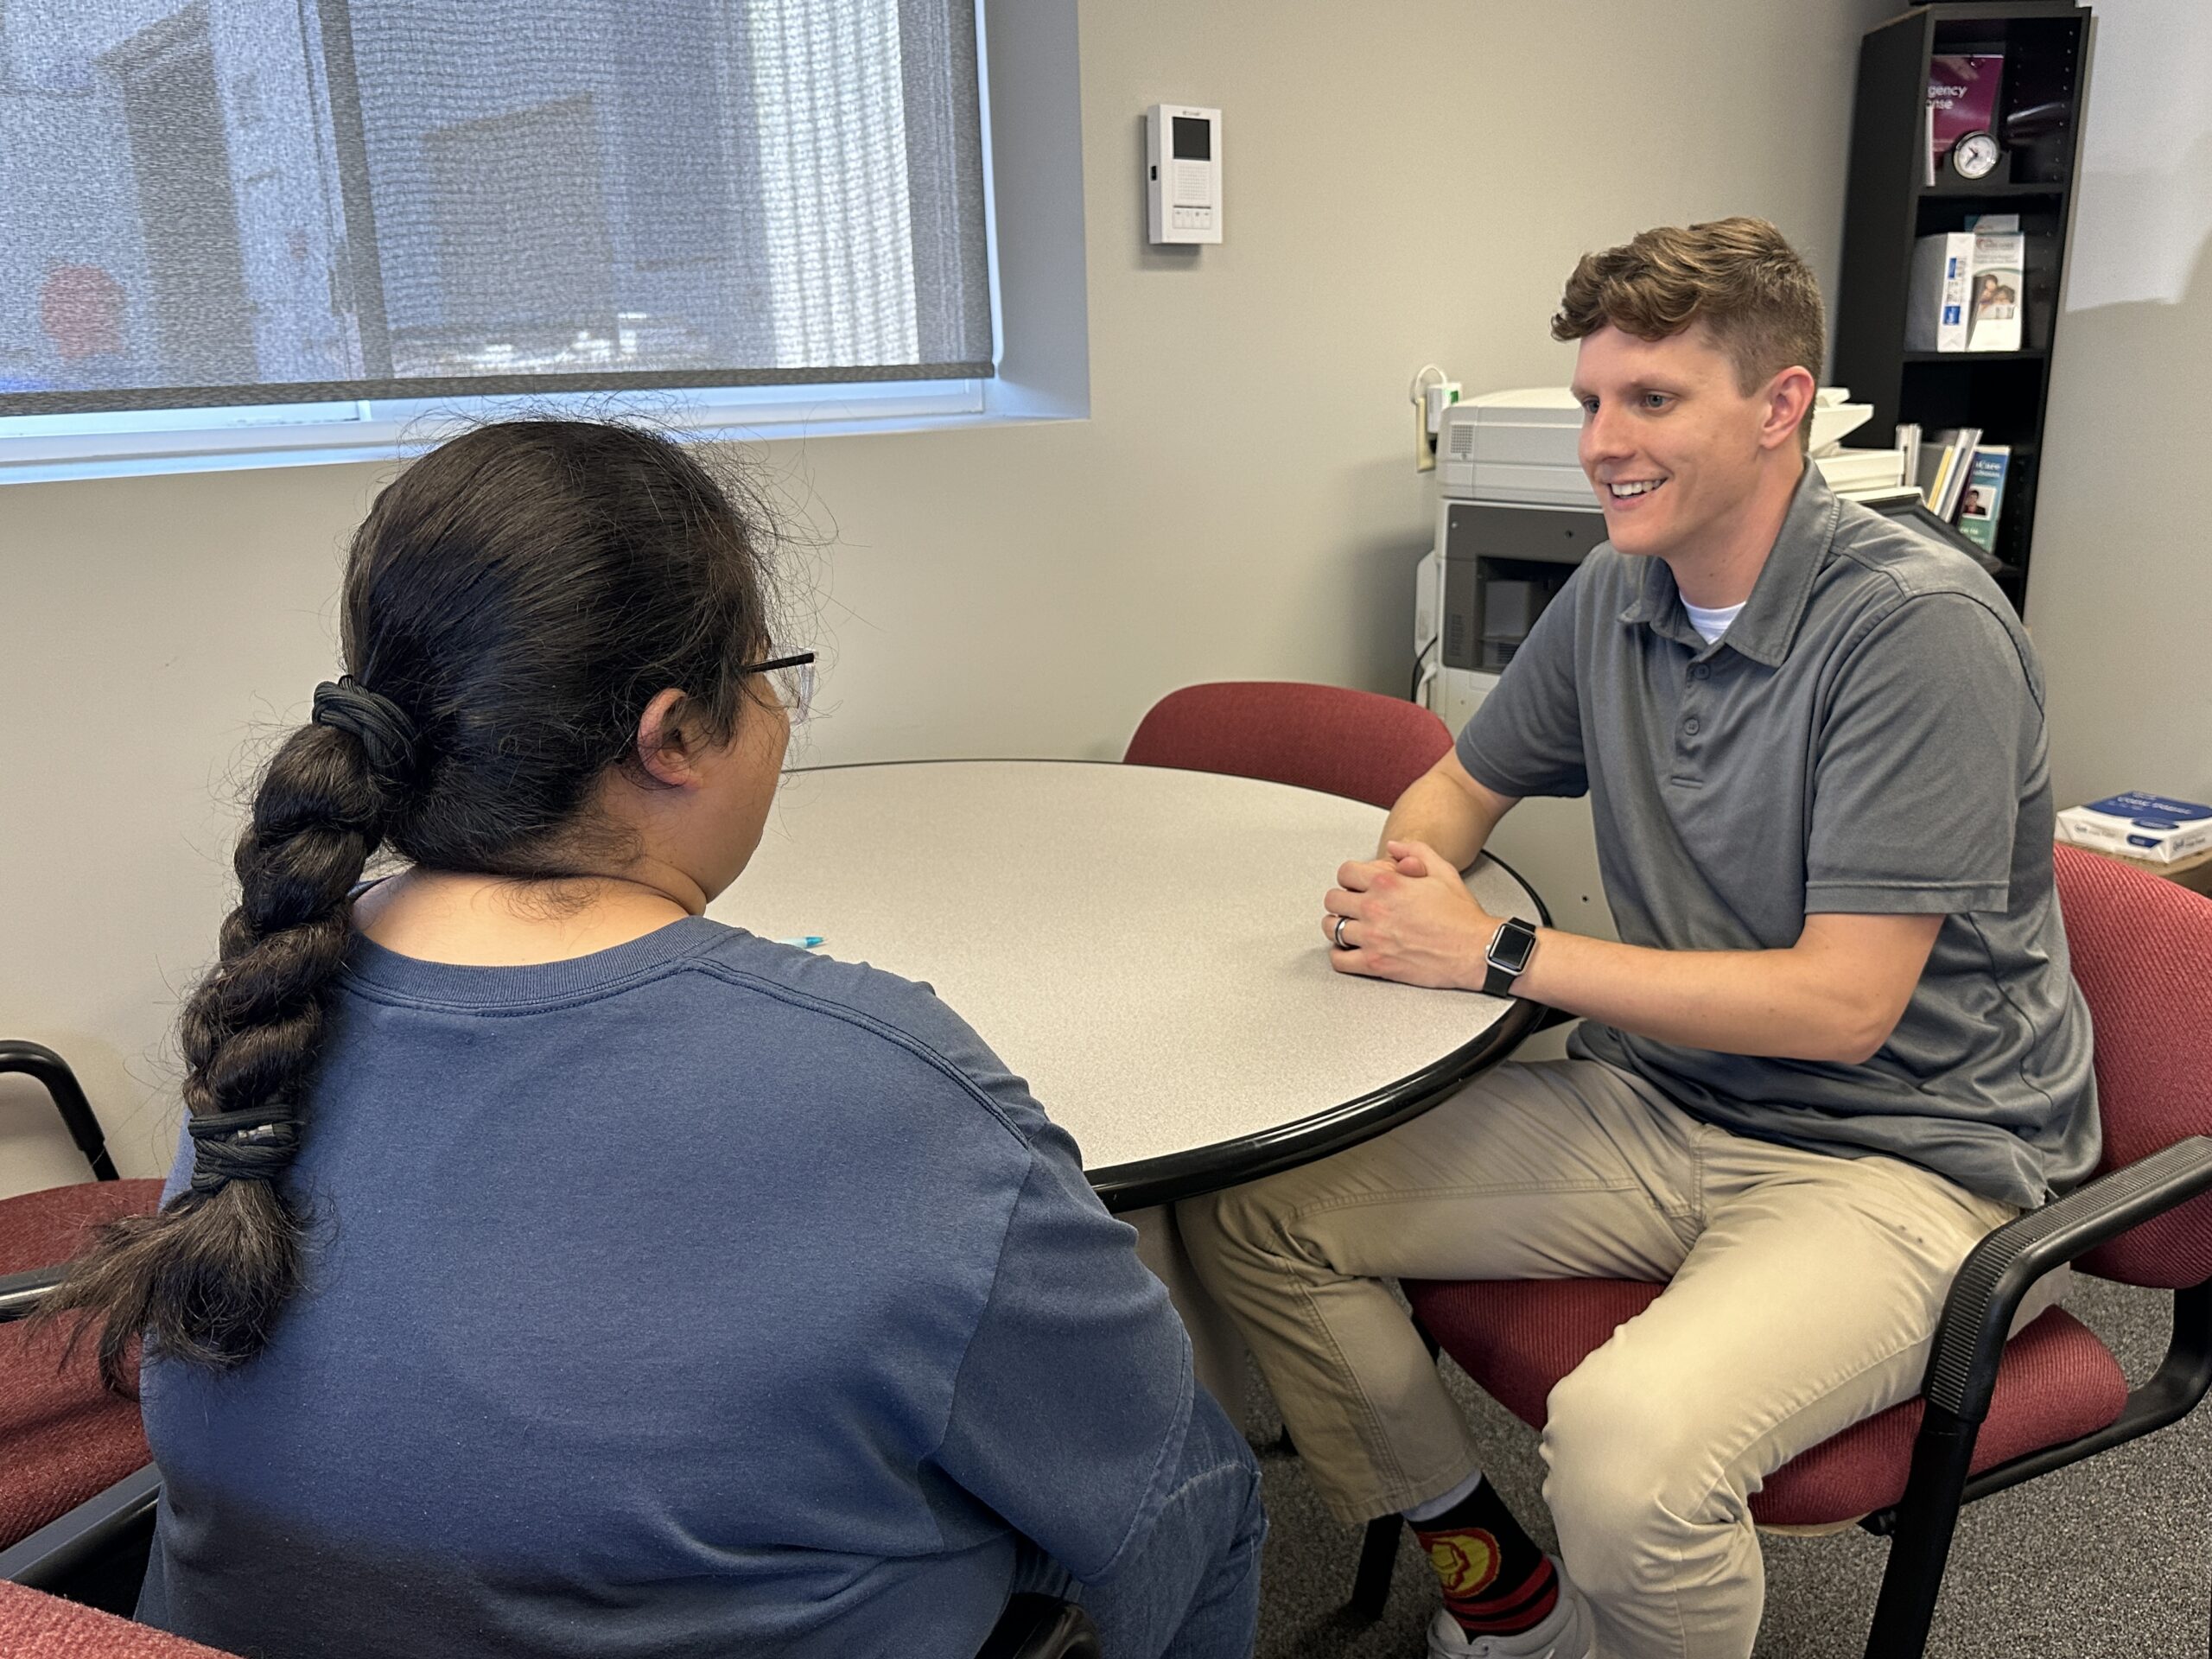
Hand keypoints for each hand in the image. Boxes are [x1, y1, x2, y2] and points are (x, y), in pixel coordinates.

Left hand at [1321, 839, 1497, 988]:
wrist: (1476, 950)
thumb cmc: (1462, 916)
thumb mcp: (1443, 871)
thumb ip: (1415, 850)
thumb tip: (1394, 846)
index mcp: (1388, 884)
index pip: (1345, 873)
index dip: (1350, 878)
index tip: (1356, 885)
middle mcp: (1376, 909)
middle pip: (1333, 900)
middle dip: (1342, 901)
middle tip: (1352, 906)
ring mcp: (1373, 938)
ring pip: (1331, 929)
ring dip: (1338, 926)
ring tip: (1350, 927)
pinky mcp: (1376, 964)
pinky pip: (1340, 960)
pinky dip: (1340, 955)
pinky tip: (1350, 951)